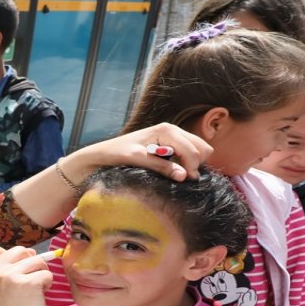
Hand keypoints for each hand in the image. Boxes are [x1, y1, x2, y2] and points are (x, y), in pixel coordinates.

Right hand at [0, 243, 53, 305]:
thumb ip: (2, 269)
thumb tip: (30, 254)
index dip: (3, 254)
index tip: (9, 269)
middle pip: (20, 250)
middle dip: (28, 262)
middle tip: (27, 279)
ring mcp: (11, 276)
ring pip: (37, 260)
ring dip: (40, 272)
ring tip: (34, 289)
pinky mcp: (29, 284)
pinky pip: (47, 274)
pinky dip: (47, 283)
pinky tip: (39, 295)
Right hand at [64, 122, 214, 183]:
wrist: (100, 159)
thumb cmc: (128, 160)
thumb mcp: (155, 159)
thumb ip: (175, 162)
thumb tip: (195, 176)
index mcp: (172, 130)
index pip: (204, 147)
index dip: (200, 163)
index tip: (189, 175)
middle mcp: (167, 128)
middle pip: (202, 150)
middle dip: (196, 166)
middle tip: (181, 176)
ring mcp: (156, 136)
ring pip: (191, 152)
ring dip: (187, 168)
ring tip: (172, 174)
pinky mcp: (142, 151)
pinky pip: (166, 162)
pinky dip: (171, 170)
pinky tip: (169, 174)